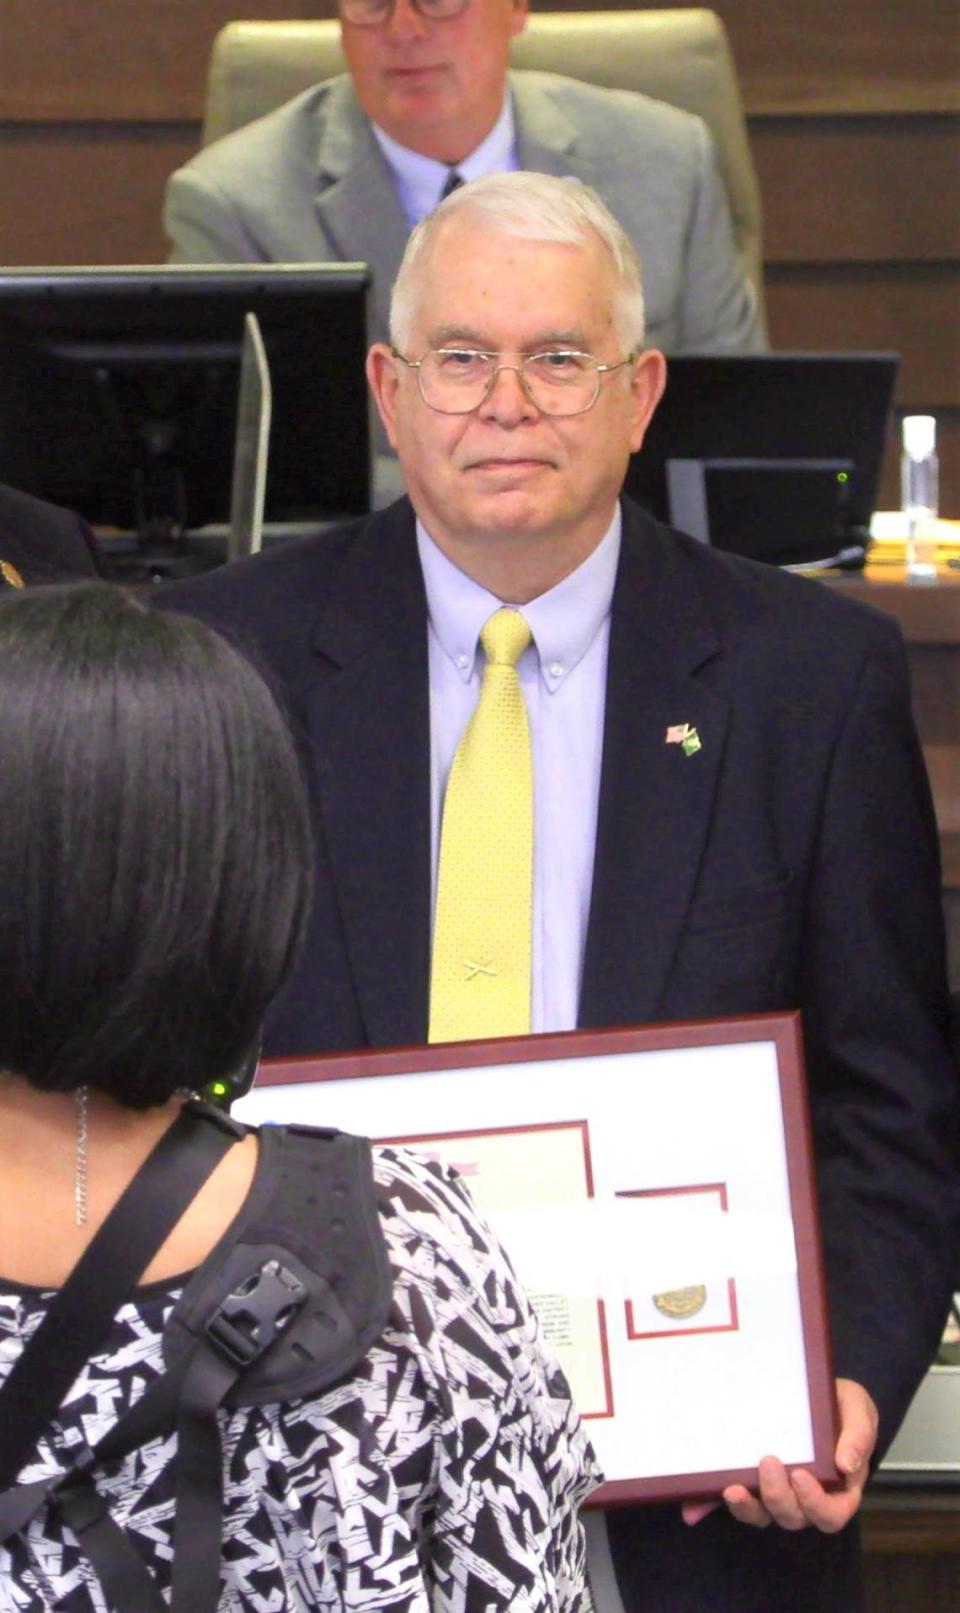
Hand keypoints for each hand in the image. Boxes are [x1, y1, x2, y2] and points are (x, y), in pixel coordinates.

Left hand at [682, 1378, 878, 1531]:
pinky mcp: (749, 1479)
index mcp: (837, 1489)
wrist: (817, 1390)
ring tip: (731, 1488)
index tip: (801, 1476)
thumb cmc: (843, 1408)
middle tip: (768, 1462)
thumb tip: (847, 1465)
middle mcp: (804, 1497)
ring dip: (745, 1507)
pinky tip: (691, 1507)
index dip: (815, 1505)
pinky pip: (730, 1498)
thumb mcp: (859, 1413)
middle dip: (778, 1497)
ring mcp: (775, 1490)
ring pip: (761, 1514)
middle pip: (792, 1517)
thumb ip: (858, 1436)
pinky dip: (710, 1505)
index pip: (830, 1515)